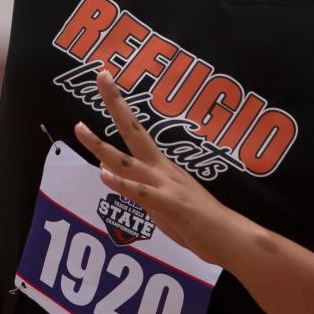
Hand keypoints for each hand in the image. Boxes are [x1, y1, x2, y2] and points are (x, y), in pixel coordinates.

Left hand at [74, 69, 249, 268]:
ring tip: (80, 129)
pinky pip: (143, 193)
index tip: (105, 78)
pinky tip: (104, 175)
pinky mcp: (173, 205)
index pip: (135, 130)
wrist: (233, 239)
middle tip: (101, 74)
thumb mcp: (164, 202)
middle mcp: (162, 169)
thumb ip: (140, 188)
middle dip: (116, 103)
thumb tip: (110, 173)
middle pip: (134, 130)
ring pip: (129, 162)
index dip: (120, 106)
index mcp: (161, 166)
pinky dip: (123, 184)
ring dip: (103, 147)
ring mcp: (167, 185)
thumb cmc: (200, 223)